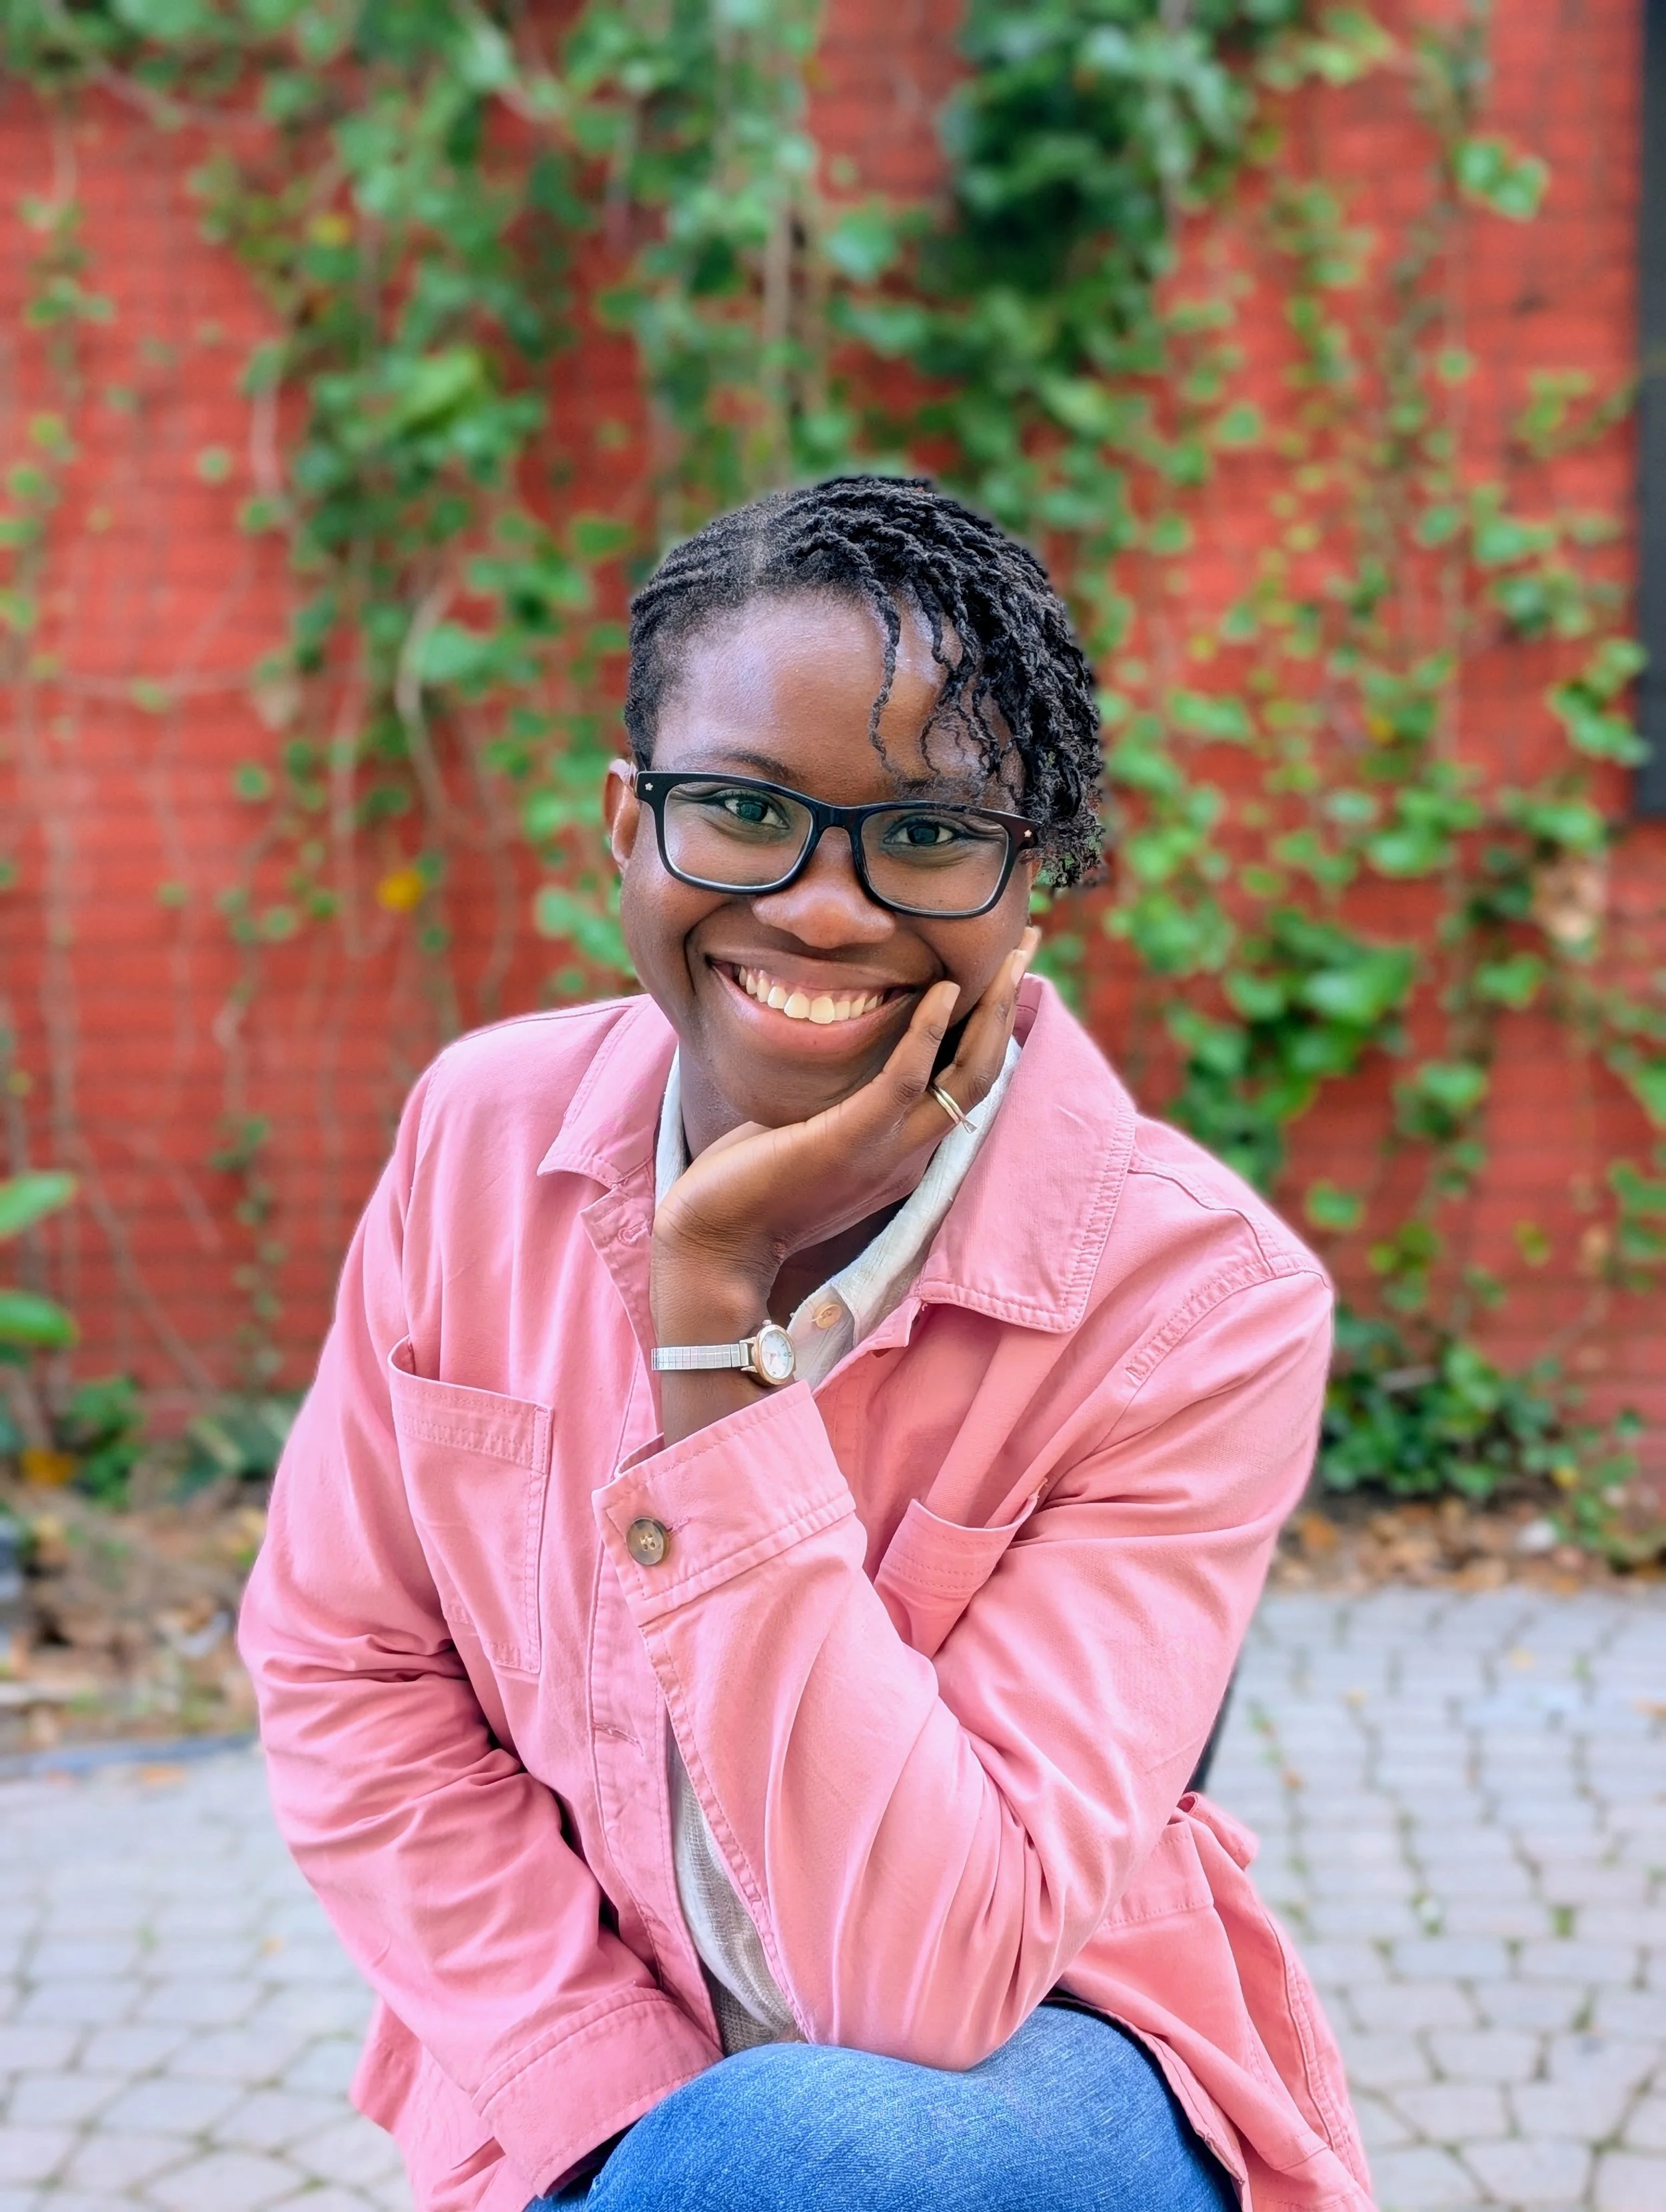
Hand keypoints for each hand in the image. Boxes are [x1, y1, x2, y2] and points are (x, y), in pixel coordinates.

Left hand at [650, 930, 1036, 1436]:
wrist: (711, 1247)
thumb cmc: (745, 1185)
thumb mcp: (805, 1130)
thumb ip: (835, 1096)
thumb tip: (831, 1045)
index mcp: (902, 1151)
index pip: (966, 1081)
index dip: (992, 1026)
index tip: (1004, 973)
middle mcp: (908, 1153)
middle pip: (984, 1072)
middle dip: (1009, 1005)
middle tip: (1027, 945)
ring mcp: (886, 1150)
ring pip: (967, 1076)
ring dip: (993, 1011)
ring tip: (1010, 958)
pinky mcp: (852, 1140)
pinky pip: (906, 1078)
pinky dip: (928, 1030)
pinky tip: (940, 988)